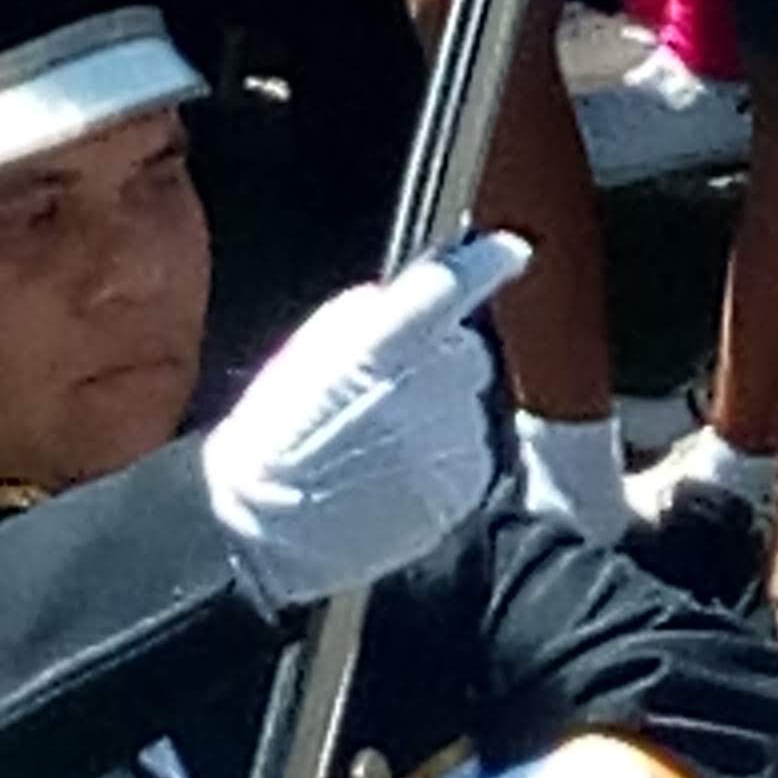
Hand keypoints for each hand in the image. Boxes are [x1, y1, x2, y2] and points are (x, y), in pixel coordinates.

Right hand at [203, 233, 526, 610]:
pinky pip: (472, 455)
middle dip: (440, 361)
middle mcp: (429, 389)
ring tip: (382, 441)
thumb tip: (425, 289)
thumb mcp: (312, 350)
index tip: (509, 251)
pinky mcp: (462, 488)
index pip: (453, 285)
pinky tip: (393, 471)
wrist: (267, 526)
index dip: (487, 263)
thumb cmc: (277, 434)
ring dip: (441, 413)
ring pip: (472, 406)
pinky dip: (444, 457)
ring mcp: (451, 443)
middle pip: (469, 352)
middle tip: (388, 391)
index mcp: (383, 345)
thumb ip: (375, 314)